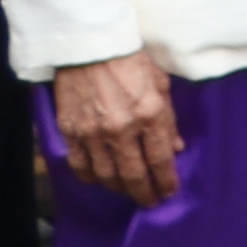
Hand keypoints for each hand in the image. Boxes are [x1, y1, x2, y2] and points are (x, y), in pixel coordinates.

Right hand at [43, 51, 181, 205]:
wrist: (89, 45)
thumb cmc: (130, 60)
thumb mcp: (161, 84)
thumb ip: (168, 119)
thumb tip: (176, 148)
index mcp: (149, 114)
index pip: (161, 159)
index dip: (166, 180)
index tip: (169, 191)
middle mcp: (121, 128)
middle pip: (134, 174)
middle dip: (144, 193)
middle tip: (150, 201)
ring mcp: (92, 132)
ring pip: (107, 175)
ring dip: (119, 189)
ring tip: (128, 192)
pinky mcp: (70, 130)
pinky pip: (80, 165)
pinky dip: (91, 178)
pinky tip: (100, 180)